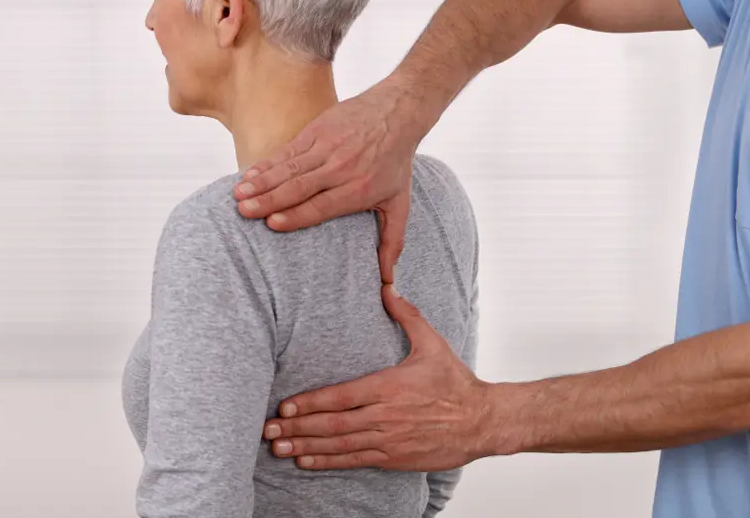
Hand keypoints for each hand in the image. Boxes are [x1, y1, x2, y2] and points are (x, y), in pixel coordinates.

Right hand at [233, 80, 421, 282]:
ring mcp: (327, 147)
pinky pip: (288, 150)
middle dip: (269, 200)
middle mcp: (341, 169)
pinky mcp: (317, 131)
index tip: (272, 224)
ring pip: (289, 168)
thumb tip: (388, 279)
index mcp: (359, 189)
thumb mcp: (399, 202)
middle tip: (244, 212)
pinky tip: (249, 174)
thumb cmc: (396, 162)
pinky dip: (267, 163)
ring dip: (261, 181)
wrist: (397, 112)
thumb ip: (392, 241)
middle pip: (300, 188)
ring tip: (238, 195)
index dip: (296, 215)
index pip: (322, 205)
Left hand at [262, 285, 497, 470]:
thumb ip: (407, 316)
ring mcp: (388, 439)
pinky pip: (355, 460)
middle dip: (297, 428)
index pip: (341, 396)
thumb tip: (389, 288)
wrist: (481, 421)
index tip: (285, 406)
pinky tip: (307, 462)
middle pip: (333, 424)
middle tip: (268, 431)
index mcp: (389, 386)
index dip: (311, 403)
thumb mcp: (432, 343)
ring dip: (306, 447)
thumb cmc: (455, 382)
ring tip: (278, 448)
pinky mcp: (394, 458)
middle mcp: (384, 415)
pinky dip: (329, 462)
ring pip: (339, 445)